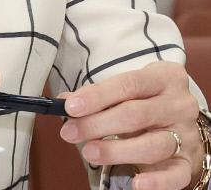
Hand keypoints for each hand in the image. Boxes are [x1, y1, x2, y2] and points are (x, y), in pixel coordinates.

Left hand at [59, 61, 202, 189]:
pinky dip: (156, 182)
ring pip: (151, 145)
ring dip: (116, 151)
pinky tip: (136, 183)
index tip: (70, 107)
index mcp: (165, 77)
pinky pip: (176, 176)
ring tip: (89, 152)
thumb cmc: (148, 100)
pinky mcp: (189, 162)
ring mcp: (186, 134)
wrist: (183, 122)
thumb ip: (100, 95)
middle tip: (70, 132)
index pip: (127, 84)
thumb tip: (65, 101)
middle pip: (135, 114)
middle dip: (97, 124)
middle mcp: (179, 104)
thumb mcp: (128, 90)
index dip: (97, 96)